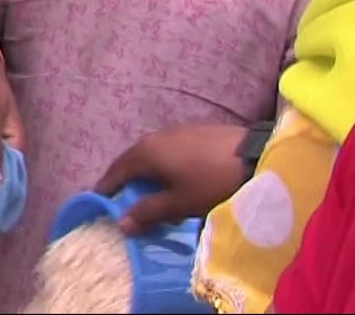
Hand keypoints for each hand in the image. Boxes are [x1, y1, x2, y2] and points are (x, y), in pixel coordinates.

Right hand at [94, 123, 248, 233]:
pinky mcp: (195, 131)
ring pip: (152, 154)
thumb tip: (121, 222)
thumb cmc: (210, 182)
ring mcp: (175, 131)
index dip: (106, 187)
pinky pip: (169, 150)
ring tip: (152, 192)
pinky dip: (165, 165)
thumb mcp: (179, 203)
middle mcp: (154, 137)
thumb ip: (148, 212)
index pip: (116, 171)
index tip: (99, 201)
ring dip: (147, 173)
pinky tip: (176, 178)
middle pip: (132, 161)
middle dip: (126, 180)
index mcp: (145, 153)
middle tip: (124, 200)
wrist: (255, 156)